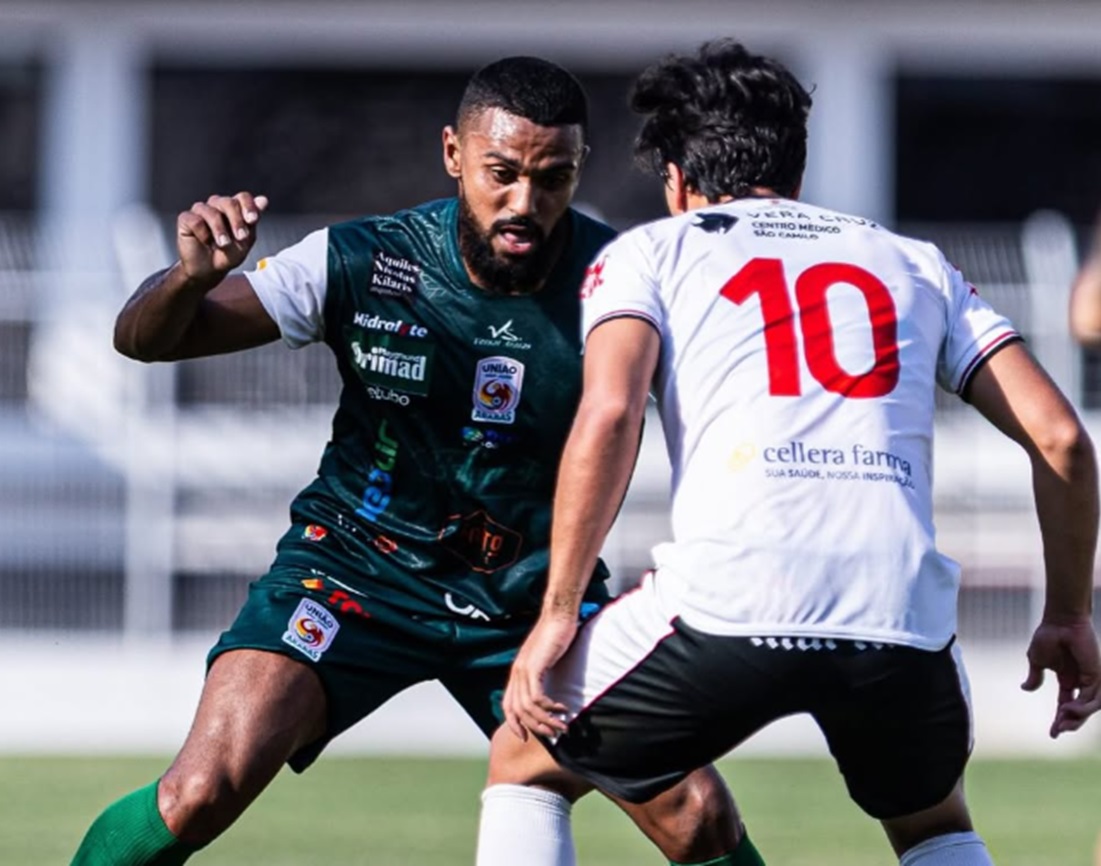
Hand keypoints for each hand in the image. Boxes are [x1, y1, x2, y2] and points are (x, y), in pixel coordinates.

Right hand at [177, 192, 268, 284]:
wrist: (210, 271)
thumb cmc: (228, 255)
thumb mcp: (245, 240)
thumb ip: (252, 220)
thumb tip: (263, 200)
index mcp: (234, 208)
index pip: (242, 197)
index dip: (249, 206)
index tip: (252, 220)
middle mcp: (217, 205)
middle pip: (229, 202)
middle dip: (237, 221)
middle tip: (241, 237)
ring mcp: (201, 210)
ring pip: (212, 211)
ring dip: (220, 230)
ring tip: (224, 244)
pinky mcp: (186, 219)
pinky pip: (195, 220)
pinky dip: (203, 233)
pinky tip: (205, 241)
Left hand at [502, 613, 578, 741]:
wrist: (558, 615)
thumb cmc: (556, 635)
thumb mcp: (546, 660)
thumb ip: (543, 675)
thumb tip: (549, 693)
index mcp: (517, 672)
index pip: (508, 705)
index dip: (515, 724)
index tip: (527, 737)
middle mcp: (517, 672)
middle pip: (517, 711)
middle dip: (535, 728)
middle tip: (554, 734)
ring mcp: (524, 670)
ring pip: (527, 707)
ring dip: (545, 721)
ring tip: (562, 726)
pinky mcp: (534, 667)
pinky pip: (536, 697)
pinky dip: (549, 707)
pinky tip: (563, 708)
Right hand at [1021, 617, 1100, 736]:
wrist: (1059, 622)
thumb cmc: (1048, 636)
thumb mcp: (1036, 660)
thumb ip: (1035, 677)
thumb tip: (1025, 689)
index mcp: (1067, 680)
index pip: (1065, 705)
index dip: (1060, 720)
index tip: (1052, 734)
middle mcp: (1080, 682)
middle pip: (1078, 711)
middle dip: (1070, 724)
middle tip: (1058, 732)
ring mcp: (1090, 679)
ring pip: (1088, 707)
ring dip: (1077, 718)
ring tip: (1063, 723)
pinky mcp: (1096, 675)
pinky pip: (1094, 698)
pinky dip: (1084, 707)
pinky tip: (1070, 708)